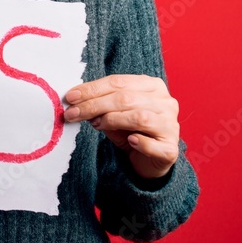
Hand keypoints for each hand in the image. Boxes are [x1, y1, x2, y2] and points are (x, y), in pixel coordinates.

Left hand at [63, 74, 179, 179]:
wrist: (150, 160)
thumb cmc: (131, 131)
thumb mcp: (114, 114)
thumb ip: (101, 106)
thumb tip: (77, 102)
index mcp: (152, 86)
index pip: (119, 82)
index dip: (92, 89)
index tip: (71, 97)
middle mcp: (165, 102)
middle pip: (126, 98)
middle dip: (95, 105)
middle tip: (73, 113)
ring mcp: (170, 125)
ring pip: (139, 117)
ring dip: (111, 120)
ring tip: (95, 125)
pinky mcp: (170, 149)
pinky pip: (152, 144)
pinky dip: (139, 142)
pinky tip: (130, 141)